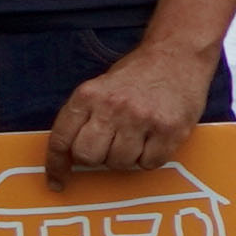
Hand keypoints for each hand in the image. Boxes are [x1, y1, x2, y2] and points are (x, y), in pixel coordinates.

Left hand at [46, 43, 208, 177]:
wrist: (179, 53)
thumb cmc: (138, 74)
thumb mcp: (101, 87)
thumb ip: (85, 117)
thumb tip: (72, 156)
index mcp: (89, 95)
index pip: (61, 139)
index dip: (57, 165)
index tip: (58, 181)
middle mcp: (113, 106)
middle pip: (88, 157)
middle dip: (97, 158)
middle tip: (110, 146)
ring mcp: (142, 119)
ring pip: (119, 163)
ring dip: (126, 157)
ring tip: (137, 137)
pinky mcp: (170, 130)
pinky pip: (150, 163)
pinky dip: (151, 158)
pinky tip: (155, 139)